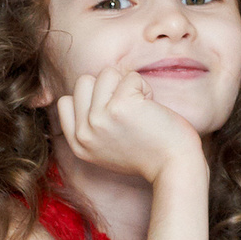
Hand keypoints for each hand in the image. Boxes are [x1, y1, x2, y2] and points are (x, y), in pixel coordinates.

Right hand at [54, 70, 203, 184]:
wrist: (174, 166)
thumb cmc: (147, 153)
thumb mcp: (105, 148)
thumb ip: (90, 126)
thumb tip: (88, 89)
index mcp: (78, 144)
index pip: (66, 101)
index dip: (92, 99)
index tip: (114, 116)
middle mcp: (84, 132)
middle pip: (83, 82)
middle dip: (109, 88)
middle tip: (129, 110)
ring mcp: (99, 119)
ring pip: (106, 73)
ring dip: (128, 85)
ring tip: (141, 108)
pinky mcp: (120, 106)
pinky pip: (131, 77)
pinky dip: (145, 87)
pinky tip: (151, 108)